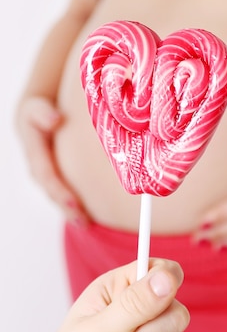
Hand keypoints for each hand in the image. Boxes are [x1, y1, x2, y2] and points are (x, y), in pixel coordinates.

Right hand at [15, 95, 88, 223]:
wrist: (34, 114)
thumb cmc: (39, 110)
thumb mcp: (36, 108)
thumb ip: (42, 114)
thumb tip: (55, 119)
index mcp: (34, 151)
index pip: (46, 175)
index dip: (60, 190)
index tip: (75, 204)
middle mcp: (37, 167)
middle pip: (52, 191)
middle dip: (66, 207)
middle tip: (83, 220)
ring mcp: (45, 174)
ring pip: (56, 196)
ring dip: (70, 211)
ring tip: (86, 223)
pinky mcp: (55, 177)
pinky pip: (63, 194)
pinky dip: (73, 206)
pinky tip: (88, 217)